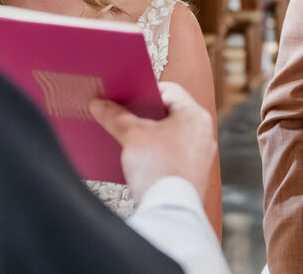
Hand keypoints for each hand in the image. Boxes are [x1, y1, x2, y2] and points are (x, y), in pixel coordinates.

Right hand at [90, 82, 215, 200]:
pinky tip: (137, 161)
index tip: (124, 96)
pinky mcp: (193, 176)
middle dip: (142, 115)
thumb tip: (98, 104)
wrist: (170, 212)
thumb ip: (115, 116)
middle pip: (168, 113)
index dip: (143, 90)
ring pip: (170, 136)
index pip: (168, 90)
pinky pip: (172, 156)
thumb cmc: (159, 168)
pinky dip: (155, 154)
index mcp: (195, 115)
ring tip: (126, 138)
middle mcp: (203, 133)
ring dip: (148, 136)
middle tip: (122, 115)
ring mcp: (200, 156)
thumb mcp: (132, 136)